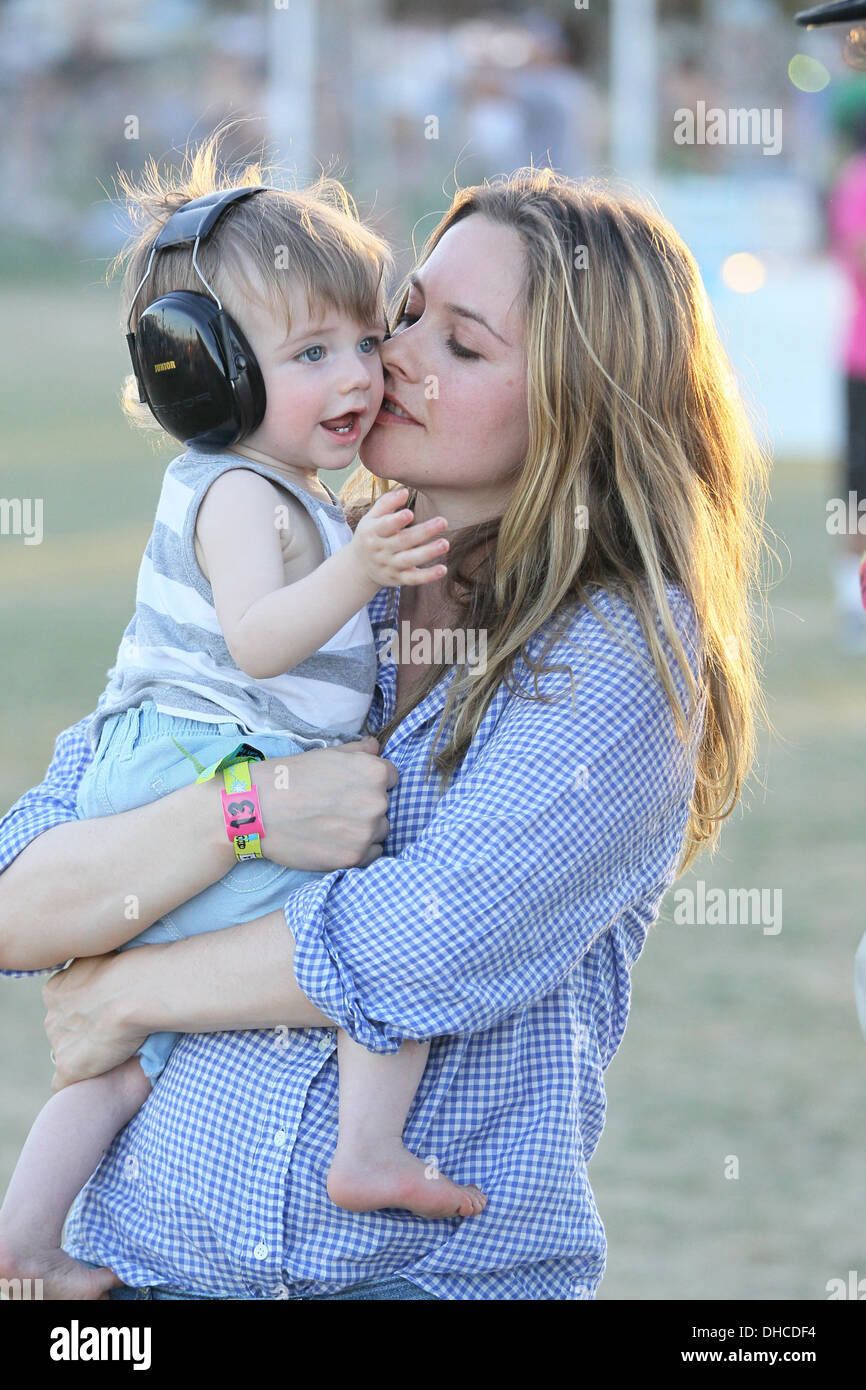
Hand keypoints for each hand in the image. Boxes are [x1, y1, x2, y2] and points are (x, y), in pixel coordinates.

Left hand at [43, 953, 147, 1091]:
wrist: (135, 991)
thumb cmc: (129, 969)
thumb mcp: (104, 958)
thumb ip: (97, 971)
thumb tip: (107, 974)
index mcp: (55, 990)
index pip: (63, 1005)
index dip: (85, 1009)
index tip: (105, 1009)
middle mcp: (51, 1017)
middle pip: (63, 1030)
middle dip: (82, 1031)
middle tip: (112, 1029)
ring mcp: (58, 1044)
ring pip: (66, 1053)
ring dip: (84, 1054)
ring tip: (115, 1050)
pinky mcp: (69, 1067)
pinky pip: (63, 1083)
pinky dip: (77, 1082)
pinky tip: (96, 1079)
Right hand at [253, 735, 398, 870]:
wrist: (257, 809)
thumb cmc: (289, 776)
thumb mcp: (327, 754)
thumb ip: (359, 751)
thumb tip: (376, 747)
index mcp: (374, 772)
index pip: (391, 777)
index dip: (371, 781)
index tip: (351, 787)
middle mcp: (376, 802)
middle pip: (385, 806)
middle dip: (366, 805)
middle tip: (336, 806)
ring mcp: (366, 832)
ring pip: (379, 831)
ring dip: (363, 829)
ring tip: (333, 825)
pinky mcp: (353, 858)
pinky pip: (371, 854)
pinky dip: (358, 850)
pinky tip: (335, 841)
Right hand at [349, 487, 449, 588]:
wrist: (358, 567)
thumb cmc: (370, 535)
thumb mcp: (371, 518)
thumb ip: (386, 503)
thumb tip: (405, 491)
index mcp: (372, 532)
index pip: (384, 526)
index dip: (396, 521)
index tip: (410, 513)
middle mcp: (380, 550)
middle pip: (403, 541)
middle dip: (423, 532)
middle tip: (443, 521)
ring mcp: (389, 566)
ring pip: (409, 560)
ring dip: (428, 552)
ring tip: (445, 543)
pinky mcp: (397, 579)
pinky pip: (413, 579)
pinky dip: (428, 576)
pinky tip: (443, 569)